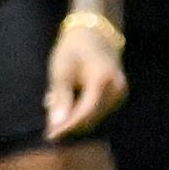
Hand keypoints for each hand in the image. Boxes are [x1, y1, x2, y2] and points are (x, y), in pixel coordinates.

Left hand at [45, 15, 129, 139]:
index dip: (67, 126)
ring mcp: (120, 93)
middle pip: (90, 117)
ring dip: (74, 117)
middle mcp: (116, 90)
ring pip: (94, 115)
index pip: (84, 112)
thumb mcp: (61, 71)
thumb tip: (57, 124)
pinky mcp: (118, 95)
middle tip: (48, 126)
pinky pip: (98, 109)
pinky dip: (82, 110)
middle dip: (69, 123)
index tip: (50, 135)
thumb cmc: (73, 49)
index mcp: (102, 81)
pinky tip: (66, 103)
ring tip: (54, 109)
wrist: (95, 35)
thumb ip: (60, 98)